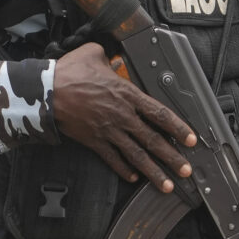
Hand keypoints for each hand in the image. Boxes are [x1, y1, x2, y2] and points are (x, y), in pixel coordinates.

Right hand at [52, 42, 195, 186]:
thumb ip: (109, 58)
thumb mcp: (93, 53)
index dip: (178, 127)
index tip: (192, 139)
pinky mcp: (94, 141)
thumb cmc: (69, 72)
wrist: (46, 93)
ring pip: (136, 155)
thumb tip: (112, 59)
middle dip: (172, 157)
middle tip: (187, 170)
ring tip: (167, 185)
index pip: (159, 113)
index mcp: (127, 94)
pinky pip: (112, 159)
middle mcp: (122, 115)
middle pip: (153, 140)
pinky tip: (133, 177)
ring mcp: (109, 131)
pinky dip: (124, 169)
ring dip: (153, 171)